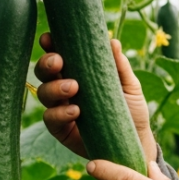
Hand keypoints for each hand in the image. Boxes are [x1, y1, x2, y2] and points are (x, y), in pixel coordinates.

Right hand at [34, 33, 157, 160]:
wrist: (135, 142)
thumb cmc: (131, 110)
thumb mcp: (129, 86)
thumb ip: (120, 66)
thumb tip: (112, 41)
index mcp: (78, 73)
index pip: (59, 55)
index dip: (50, 45)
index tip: (49, 37)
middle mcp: (64, 89)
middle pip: (44, 72)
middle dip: (46, 63)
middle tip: (59, 61)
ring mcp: (60, 109)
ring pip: (43, 93)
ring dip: (54, 87)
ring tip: (74, 87)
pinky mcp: (61, 130)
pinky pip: (50, 119)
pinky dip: (60, 113)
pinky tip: (75, 111)